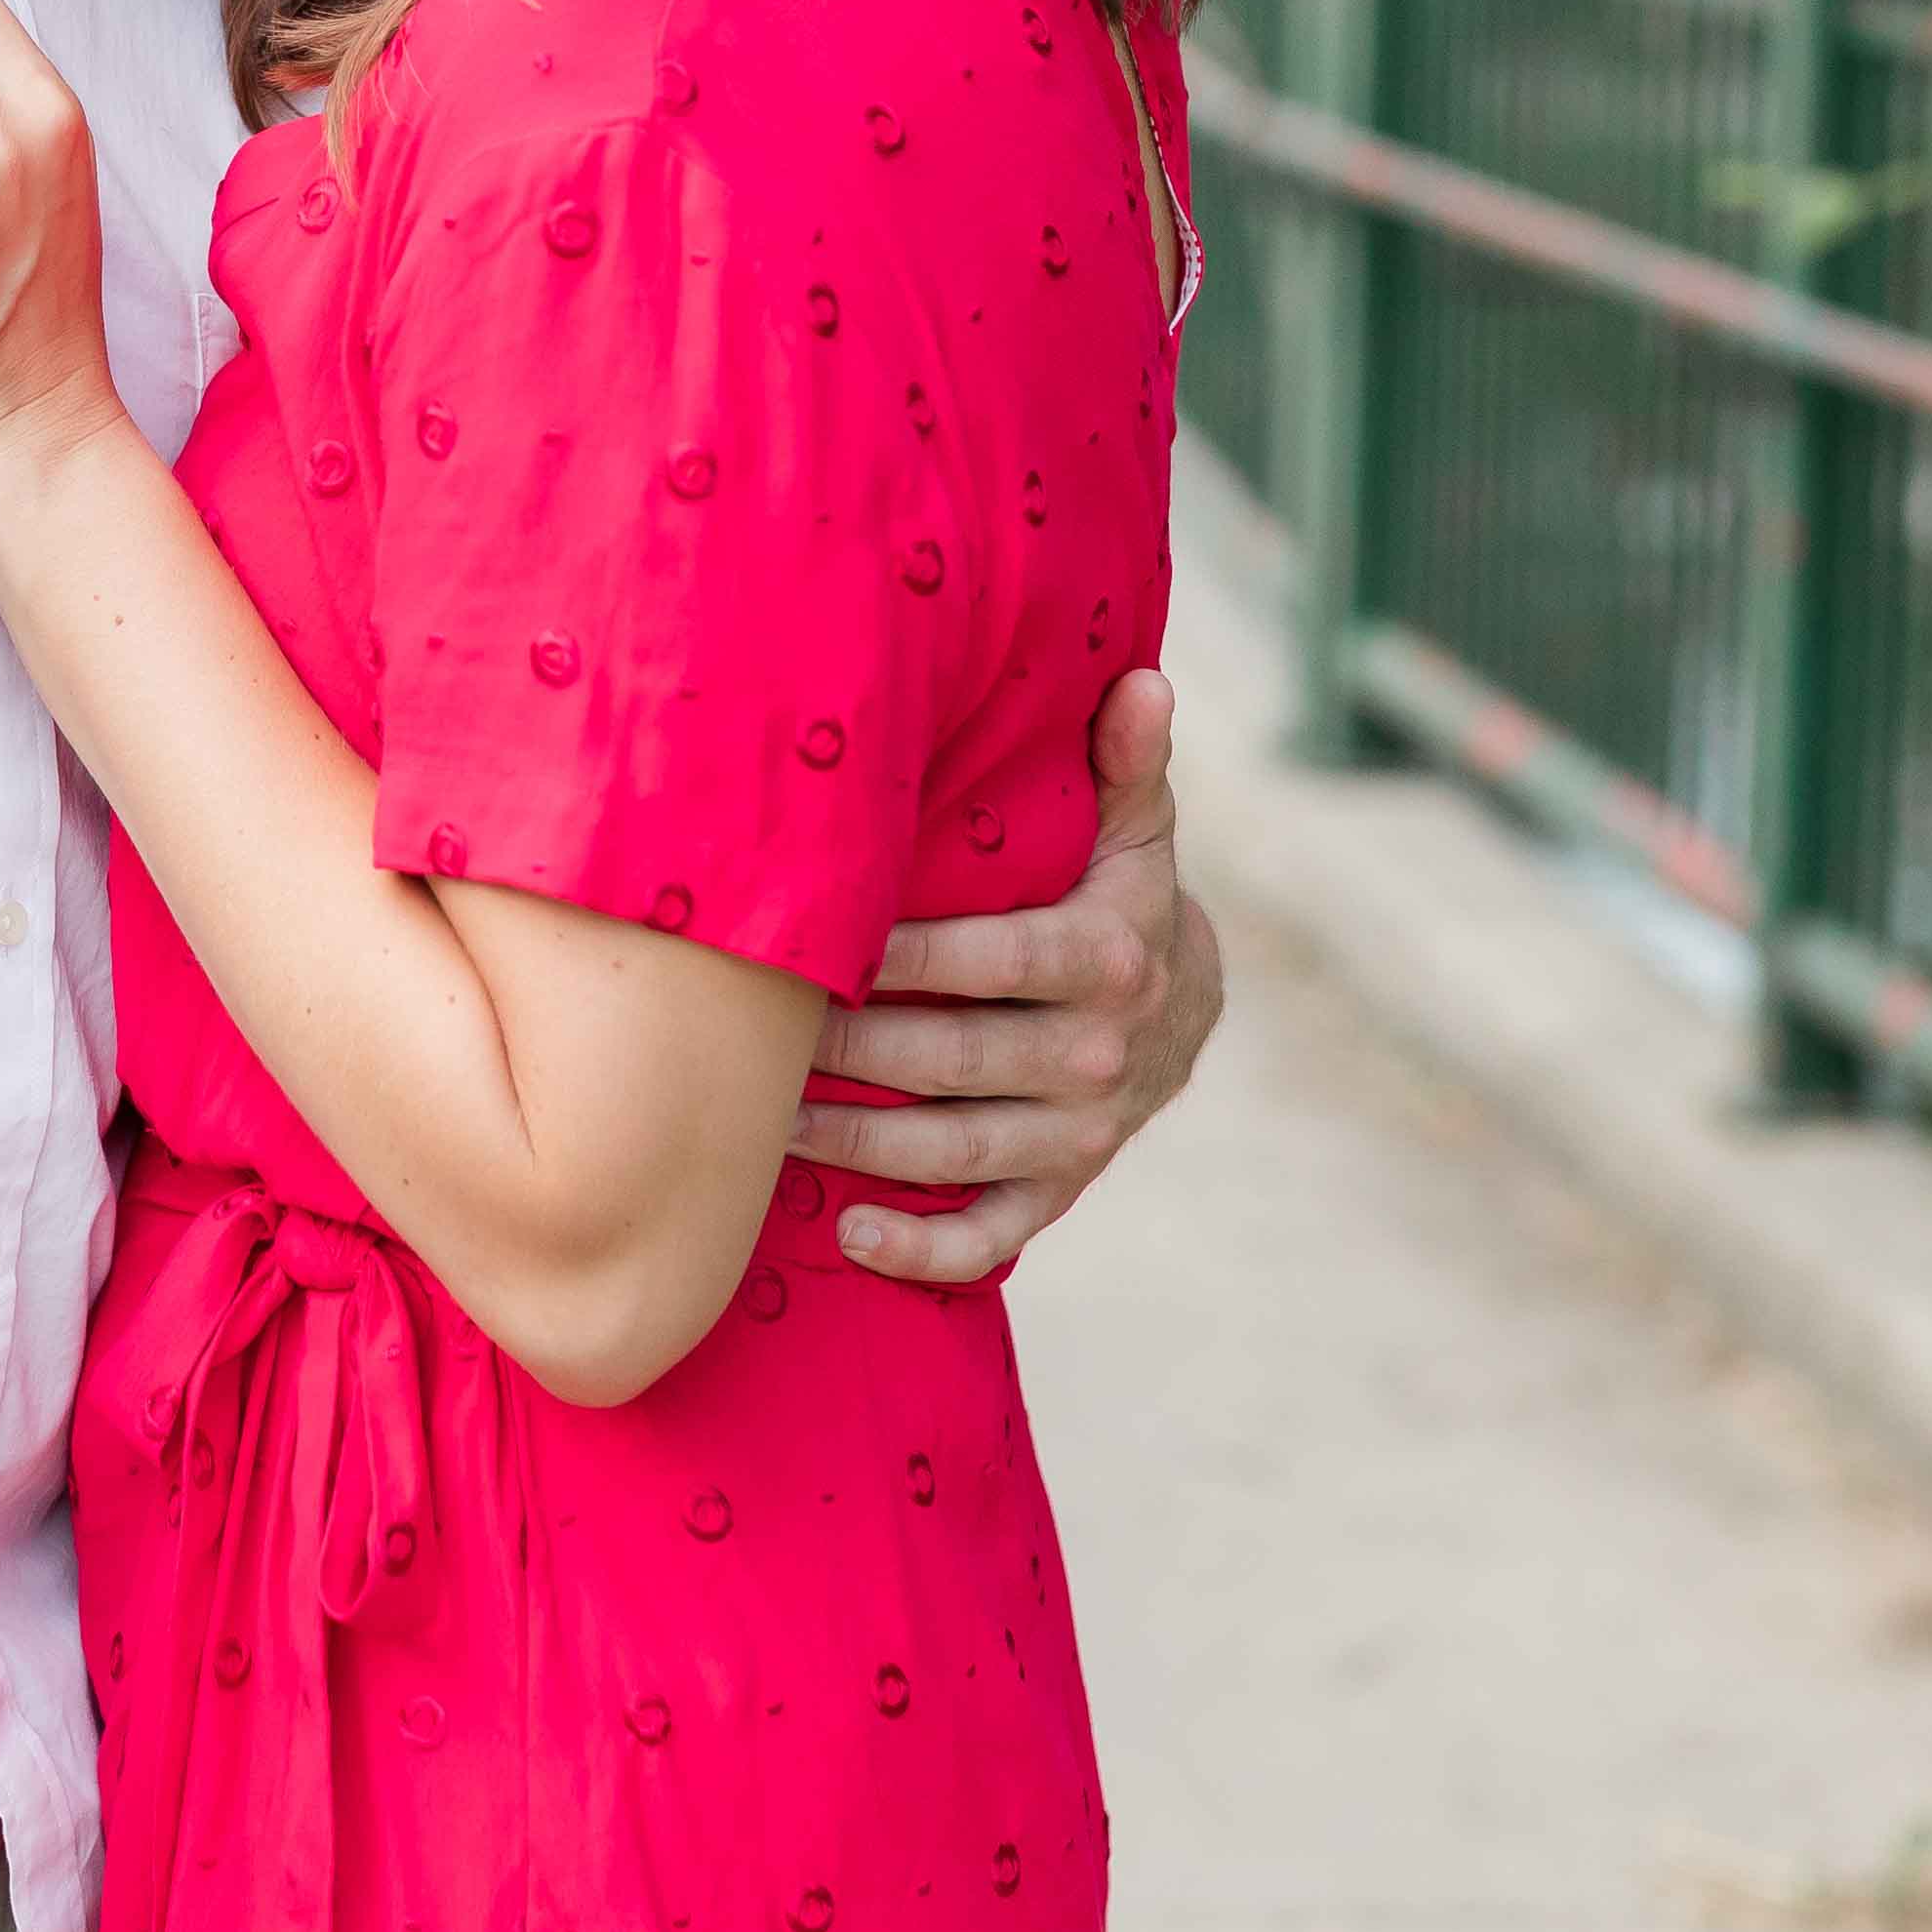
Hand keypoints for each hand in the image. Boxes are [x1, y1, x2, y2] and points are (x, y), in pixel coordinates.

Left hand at [794, 672, 1221, 1282]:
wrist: (1183, 1004)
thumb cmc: (1115, 887)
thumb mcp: (1132, 821)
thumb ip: (1123, 758)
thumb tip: (1139, 680)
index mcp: (1109, 956)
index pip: (992, 958)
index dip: (901, 955)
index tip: (812, 939)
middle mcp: (1097, 1055)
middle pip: (955, 1060)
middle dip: (850, 1053)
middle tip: (748, 1036)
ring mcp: (1079, 1133)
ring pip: (953, 1152)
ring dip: (853, 1146)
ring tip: (757, 1127)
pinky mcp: (1062, 1190)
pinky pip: (993, 1237)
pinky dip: (925, 1251)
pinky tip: (848, 1236)